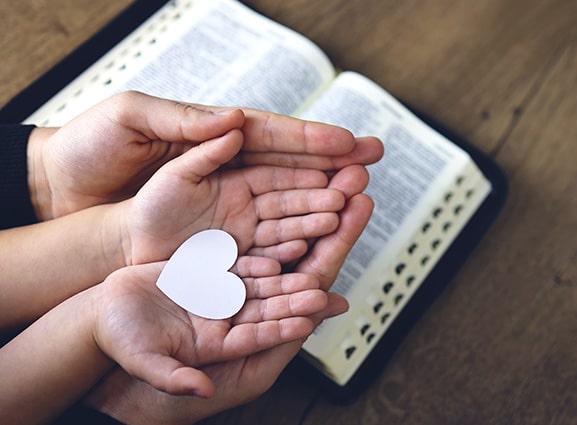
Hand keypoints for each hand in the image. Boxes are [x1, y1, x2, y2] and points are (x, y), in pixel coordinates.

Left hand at [28, 90, 382, 219]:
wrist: (64, 202)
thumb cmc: (91, 151)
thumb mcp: (130, 119)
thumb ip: (185, 121)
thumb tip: (236, 121)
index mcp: (214, 137)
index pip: (274, 136)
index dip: (313, 140)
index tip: (349, 141)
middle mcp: (230, 174)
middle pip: (293, 171)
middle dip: (334, 168)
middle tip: (371, 166)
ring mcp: (229, 211)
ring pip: (287, 207)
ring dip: (322, 206)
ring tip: (355, 204)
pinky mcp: (220, 244)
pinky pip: (265, 242)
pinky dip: (294, 242)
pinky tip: (319, 241)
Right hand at [91, 255, 347, 398]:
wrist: (102, 315)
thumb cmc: (125, 345)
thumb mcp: (151, 367)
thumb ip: (175, 378)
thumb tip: (199, 391)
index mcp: (223, 347)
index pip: (265, 336)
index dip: (288, 324)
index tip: (315, 309)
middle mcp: (230, 321)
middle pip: (276, 304)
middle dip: (305, 290)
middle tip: (336, 269)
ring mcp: (224, 296)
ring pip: (267, 280)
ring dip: (296, 265)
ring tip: (322, 254)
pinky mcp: (215, 273)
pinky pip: (246, 260)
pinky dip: (267, 251)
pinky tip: (290, 238)